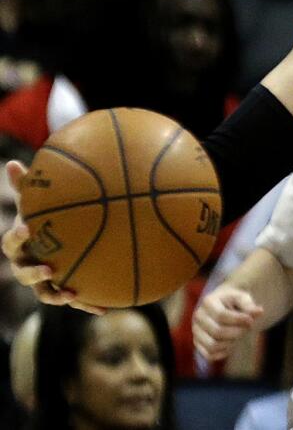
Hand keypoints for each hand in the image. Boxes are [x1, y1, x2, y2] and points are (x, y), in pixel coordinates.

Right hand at [1, 161, 105, 314]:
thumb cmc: (45, 216)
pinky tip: (104, 308)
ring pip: (44, 293)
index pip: (10, 242)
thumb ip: (28, 186)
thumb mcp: (36, 201)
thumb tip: (14, 162)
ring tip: (70, 294)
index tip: (27, 229)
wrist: (58, 239)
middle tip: (49, 268)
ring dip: (56, 295)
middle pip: (23, 274)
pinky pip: (73, 300)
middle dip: (34, 273)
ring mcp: (44, 281)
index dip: (17, 236)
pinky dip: (86, 305)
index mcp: (20, 244)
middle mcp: (27, 265)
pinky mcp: (62, 290)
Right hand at [192, 284, 263, 360]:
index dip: (239, 320)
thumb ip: (249, 305)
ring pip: (213, 346)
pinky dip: (224, 352)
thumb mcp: (243, 298)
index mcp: (208, 302)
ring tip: (240, 335)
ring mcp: (196, 331)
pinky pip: (210, 355)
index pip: (221, 316)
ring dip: (231, 343)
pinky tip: (233, 343)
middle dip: (237, 332)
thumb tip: (259, 312)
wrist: (223, 305)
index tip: (251, 320)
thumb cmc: (235, 302)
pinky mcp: (198, 343)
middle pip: (217, 332)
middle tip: (248, 329)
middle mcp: (198, 316)